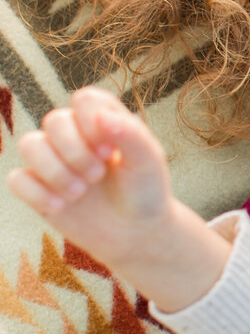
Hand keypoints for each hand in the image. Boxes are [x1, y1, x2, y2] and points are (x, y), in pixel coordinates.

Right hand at [6, 87, 229, 310]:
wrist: (134, 233)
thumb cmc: (144, 191)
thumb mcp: (148, 162)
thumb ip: (132, 135)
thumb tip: (103, 116)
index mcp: (102, 119)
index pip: (84, 99)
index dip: (92, 124)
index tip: (110, 152)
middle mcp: (74, 134)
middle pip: (54, 121)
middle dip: (75, 152)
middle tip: (97, 176)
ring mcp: (53, 160)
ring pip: (29, 144)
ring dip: (54, 171)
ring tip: (79, 193)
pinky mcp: (38, 187)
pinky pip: (16, 179)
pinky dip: (36, 194)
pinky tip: (60, 207)